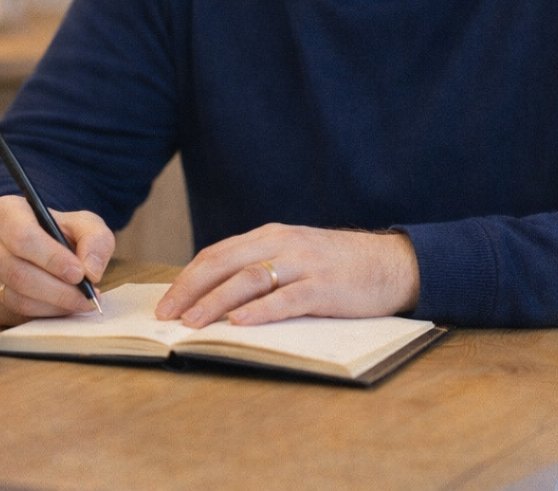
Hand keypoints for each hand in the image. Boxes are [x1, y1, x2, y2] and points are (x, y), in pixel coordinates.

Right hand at [0, 195, 114, 324]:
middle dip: (57, 290)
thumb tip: (91, 270)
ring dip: (51, 306)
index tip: (79, 274)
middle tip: (86, 296)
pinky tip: (59, 308)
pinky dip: (40, 315)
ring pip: (14, 297)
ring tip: (78, 303)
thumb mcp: (82, 224)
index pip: (23, 237)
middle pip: (17, 272)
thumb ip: (94, 239)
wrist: (33, 243)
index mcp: (3, 211)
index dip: (52, 259)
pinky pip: (10, 313)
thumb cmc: (56, 231)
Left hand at [154, 223, 419, 327]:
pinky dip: (261, 310)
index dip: (188, 277)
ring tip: (192, 322)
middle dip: (192, 289)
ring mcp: (304, 264)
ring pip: (250, 278)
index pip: (218, 253)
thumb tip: (214, 295)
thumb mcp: (294, 256)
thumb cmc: (337, 266)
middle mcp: (283, 243)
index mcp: (271, 235)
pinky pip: (287, 298)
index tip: (165, 302)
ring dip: (216, 301)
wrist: (391, 263)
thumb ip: (260, 266)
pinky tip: (240, 322)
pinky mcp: (325, 287)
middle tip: (167, 315)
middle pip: (226, 262)